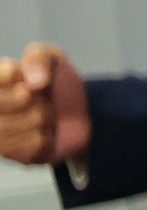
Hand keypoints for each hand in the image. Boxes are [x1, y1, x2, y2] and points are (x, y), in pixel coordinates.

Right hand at [0, 42, 89, 166]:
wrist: (77, 116)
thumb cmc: (58, 84)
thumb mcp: (52, 58)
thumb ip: (38, 57)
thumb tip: (35, 81)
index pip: (5, 75)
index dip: (24, 77)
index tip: (34, 81)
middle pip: (21, 98)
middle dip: (41, 98)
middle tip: (43, 100)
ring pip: (26, 123)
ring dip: (44, 119)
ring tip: (44, 117)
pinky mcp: (7, 153)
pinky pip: (29, 145)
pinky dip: (44, 139)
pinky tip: (43, 134)